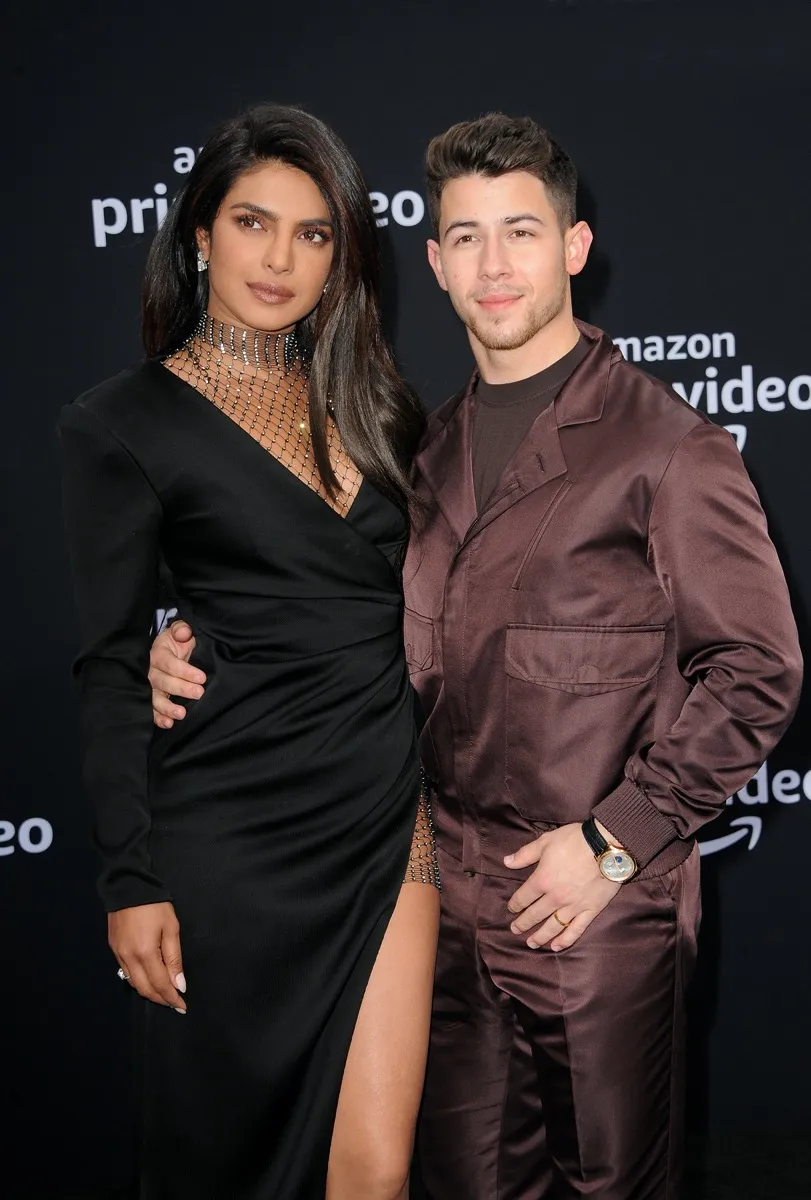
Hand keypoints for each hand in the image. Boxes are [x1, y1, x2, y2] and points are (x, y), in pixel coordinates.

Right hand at [109, 902, 186, 1011]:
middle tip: (174, 1004)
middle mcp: (128, 958)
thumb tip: (179, 985)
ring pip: (133, 983)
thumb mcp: (171, 928)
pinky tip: (148, 979)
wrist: (128, 886)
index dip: (172, 998)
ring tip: (163, 994)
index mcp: (145, 953)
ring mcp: (118, 954)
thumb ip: (174, 958)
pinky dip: (138, 981)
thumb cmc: (155, 905)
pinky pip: (125, 972)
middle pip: (144, 989)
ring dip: (149, 992)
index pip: (160, 984)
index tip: (182, 1007)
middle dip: (160, 999)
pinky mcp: (113, 949)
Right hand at [149, 621, 204, 728]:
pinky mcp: (151, 699)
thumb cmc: (176, 644)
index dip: (185, 671)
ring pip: (155, 698)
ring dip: (167, 707)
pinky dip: (158, 718)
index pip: (170, 663)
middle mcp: (150, 671)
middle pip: (163, 682)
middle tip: (199, 693)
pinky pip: (152, 709)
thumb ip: (182, 629)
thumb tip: (184, 632)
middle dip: (181, 688)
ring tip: (181, 714)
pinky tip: (168, 724)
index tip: (201, 678)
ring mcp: (149, 687)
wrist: (167, 652)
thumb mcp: (180, 632)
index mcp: (158, 654)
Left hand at [504, 823, 620, 951]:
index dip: (515, 904)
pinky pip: (576, 929)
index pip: (523, 897)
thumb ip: (525, 854)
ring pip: (553, 926)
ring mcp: (573, 906)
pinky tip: (557, 946)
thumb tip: (506, 862)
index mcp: (542, 880)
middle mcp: (555, 897)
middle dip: (523, 923)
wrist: (605, 846)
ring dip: (540, 936)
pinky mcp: (590, 910)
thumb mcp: (545, 842)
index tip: (511, 909)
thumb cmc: (574, 840)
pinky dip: (565, 940)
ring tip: (531, 943)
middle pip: (535, 914)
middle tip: (515, 930)